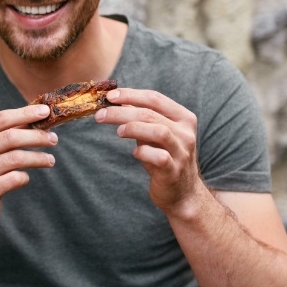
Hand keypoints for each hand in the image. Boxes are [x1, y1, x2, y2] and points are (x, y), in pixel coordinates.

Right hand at [0, 104, 57, 231]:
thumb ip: (4, 134)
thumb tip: (36, 118)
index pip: (1, 118)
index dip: (26, 114)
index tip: (45, 112)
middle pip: (11, 137)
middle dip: (37, 136)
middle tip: (53, 139)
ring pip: (16, 158)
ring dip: (38, 158)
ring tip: (50, 160)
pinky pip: (15, 179)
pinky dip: (25, 177)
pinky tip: (26, 177)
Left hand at [96, 88, 203, 213]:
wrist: (182, 192)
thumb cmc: (164, 158)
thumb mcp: (155, 134)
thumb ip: (140, 118)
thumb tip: (117, 101)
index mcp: (183, 118)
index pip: (155, 98)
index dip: (130, 95)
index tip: (109, 96)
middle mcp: (185, 132)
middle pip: (151, 114)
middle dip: (121, 111)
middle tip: (100, 114)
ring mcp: (182, 152)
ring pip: (158, 131)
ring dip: (133, 128)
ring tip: (118, 132)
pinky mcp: (174, 171)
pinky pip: (160, 157)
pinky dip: (144, 152)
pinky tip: (135, 153)